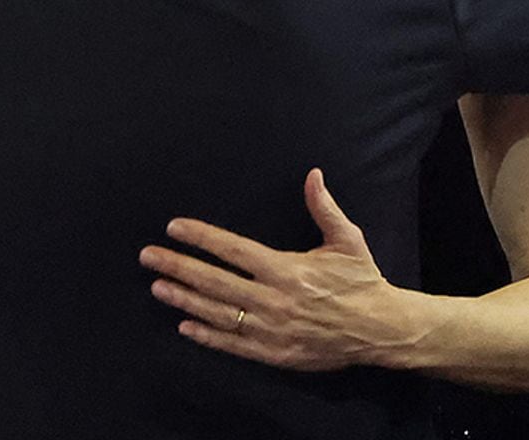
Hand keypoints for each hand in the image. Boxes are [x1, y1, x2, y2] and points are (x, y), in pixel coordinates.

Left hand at [138, 169, 415, 370]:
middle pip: (215, 282)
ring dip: (184, 299)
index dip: (201, 238)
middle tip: (149, 257)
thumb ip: (324, 207)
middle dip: (178, 267)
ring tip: (157, 288)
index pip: (232, 250)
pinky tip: (184, 325)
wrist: (380, 330)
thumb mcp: (347, 240)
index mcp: (287, 269)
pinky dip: (206, 335)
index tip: (175, 227)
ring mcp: (270, 329)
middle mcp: (273, 299)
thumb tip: (312, 174)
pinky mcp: (274, 353)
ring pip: (217, 313)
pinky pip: (232, 344)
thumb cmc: (361, 281)